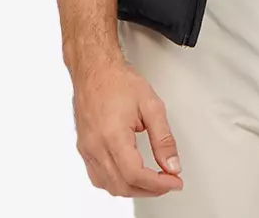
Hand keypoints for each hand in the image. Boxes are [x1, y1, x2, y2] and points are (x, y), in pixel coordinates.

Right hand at [72, 56, 183, 197]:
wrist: (95, 69)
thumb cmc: (118, 81)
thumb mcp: (151, 105)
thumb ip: (163, 139)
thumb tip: (172, 164)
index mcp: (112, 135)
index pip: (135, 174)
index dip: (158, 184)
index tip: (174, 181)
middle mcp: (96, 146)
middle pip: (123, 185)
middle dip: (149, 190)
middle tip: (168, 182)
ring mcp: (87, 149)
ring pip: (109, 186)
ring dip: (133, 189)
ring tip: (152, 181)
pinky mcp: (84, 148)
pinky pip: (97, 177)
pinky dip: (115, 183)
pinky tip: (128, 177)